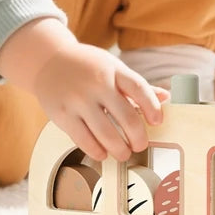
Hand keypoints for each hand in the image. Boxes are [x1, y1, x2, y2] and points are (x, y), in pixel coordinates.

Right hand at [33, 43, 167, 161]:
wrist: (48, 61)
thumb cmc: (87, 66)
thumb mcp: (112, 68)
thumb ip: (136, 85)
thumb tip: (166, 97)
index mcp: (113, 69)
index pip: (139, 88)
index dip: (153, 107)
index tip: (158, 122)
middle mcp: (96, 83)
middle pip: (126, 117)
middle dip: (138, 138)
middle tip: (140, 145)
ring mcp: (78, 99)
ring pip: (106, 133)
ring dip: (119, 149)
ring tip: (123, 153)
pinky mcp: (62, 114)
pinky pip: (84, 140)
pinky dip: (97, 151)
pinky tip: (103, 153)